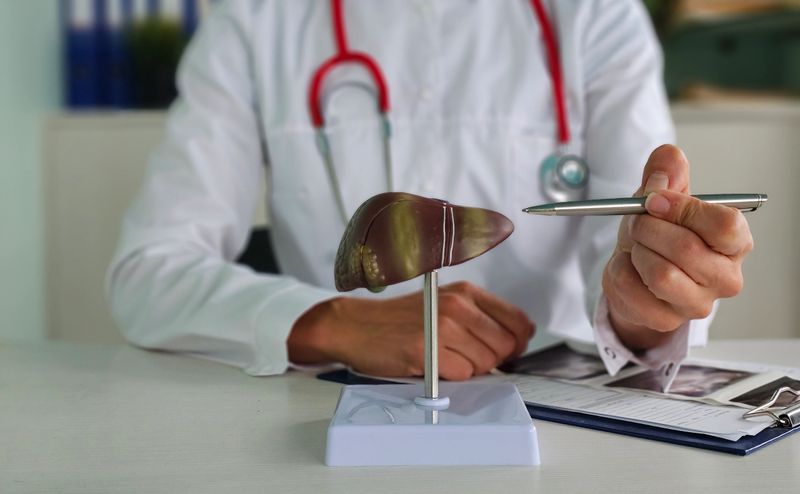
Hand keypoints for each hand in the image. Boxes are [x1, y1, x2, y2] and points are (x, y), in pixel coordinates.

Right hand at [287, 281, 533, 379]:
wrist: (356, 326)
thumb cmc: (399, 320)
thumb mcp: (442, 304)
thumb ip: (478, 318)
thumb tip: (514, 342)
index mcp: (465, 292)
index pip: (517, 320)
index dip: (518, 342)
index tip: (507, 350)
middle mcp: (457, 306)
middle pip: (505, 346)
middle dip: (493, 359)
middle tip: (468, 358)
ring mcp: (441, 327)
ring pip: (484, 363)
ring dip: (469, 369)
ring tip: (445, 359)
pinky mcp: (426, 350)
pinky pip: (461, 374)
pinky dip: (451, 377)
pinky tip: (433, 366)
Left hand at [602, 144, 753, 349]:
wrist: (635, 274)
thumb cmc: (657, 237)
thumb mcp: (660, 198)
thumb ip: (667, 173)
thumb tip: (668, 158)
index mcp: (735, 242)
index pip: (725, 225)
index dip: (683, 209)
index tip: (655, 200)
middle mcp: (725, 276)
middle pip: (687, 249)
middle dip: (649, 229)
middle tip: (637, 223)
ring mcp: (698, 303)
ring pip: (661, 274)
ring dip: (637, 252)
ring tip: (636, 247)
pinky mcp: (667, 320)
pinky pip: (634, 290)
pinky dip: (620, 272)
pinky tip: (627, 268)